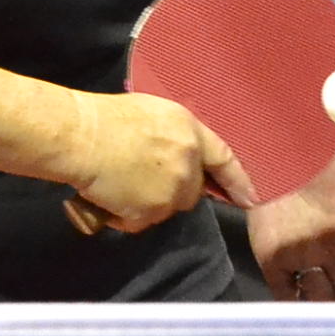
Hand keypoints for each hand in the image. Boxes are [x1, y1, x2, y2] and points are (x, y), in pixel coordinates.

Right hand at [66, 91, 257, 232]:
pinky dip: (128, 215)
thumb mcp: (155, 114)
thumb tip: (180, 155)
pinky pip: (142, 221)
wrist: (84, 138)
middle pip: (192, 190)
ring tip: (121, 182)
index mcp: (191, 133)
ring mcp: (172, 190)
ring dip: (149, 202)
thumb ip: (177, 137)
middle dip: (175, 188)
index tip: (250, 200)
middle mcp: (189, 164)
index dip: (238, 182)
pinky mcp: (153, 211)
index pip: (224, 160)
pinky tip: (112, 195)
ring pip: (167, 207)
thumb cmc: (110, 118)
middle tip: (143, 175)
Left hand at [246, 138, 334, 301]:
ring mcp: (302, 257)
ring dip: (322, 305)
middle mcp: (329, 249)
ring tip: (323, 322)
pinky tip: (295, 317)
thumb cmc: (317, 161)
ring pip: (317, 290)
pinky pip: (285, 288)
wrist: (274, 159)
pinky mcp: (274, 260)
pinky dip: (291, 303)